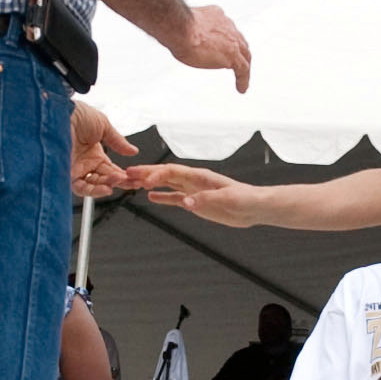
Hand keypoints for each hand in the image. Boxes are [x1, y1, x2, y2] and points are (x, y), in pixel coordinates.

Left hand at [71, 102, 135, 197]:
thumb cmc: (76, 114)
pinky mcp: (67, 174)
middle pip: (105, 179)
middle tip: (132, 182)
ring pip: (94, 185)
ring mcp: (76, 169)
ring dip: (109, 185)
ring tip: (120, 181)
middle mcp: (85, 163)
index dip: (123, 175)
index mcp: (94, 153)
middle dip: (120, 182)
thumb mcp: (103, 125)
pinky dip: (94, 190)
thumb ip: (118, 141)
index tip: (134, 177)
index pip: (111, 169)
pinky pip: (81, 188)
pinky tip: (107, 188)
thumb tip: (132, 151)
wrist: (59, 113)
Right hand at [121, 162, 262, 226]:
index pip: (172, 172)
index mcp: (199, 176)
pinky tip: (151, 197)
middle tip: (125, 174)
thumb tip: (186, 202)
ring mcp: (193, 190)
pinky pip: (174, 198)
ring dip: (149, 183)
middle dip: (145, 173)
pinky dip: (162, 196)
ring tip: (131, 183)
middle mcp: (193, 181)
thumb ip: (205, 200)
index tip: (142, 181)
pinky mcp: (195, 202)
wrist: (255, 207)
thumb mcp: (226, 200)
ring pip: (166, 184)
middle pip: (164, 174)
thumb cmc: (245, 199)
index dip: (155, 174)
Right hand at [170, 5, 251, 92]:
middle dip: (240, 51)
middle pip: (239, 41)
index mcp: (216, 15)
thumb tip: (174, 35)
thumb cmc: (176, 26)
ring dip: (243, 66)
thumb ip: (187, 29)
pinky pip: (243, 69)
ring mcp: (232, 40)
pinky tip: (241, 88)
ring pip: (244, 55)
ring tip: (242, 78)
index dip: (228, 38)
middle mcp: (227, 25)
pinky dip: (243, 79)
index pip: (227, 28)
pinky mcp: (232, 54)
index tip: (224, 45)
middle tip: (239, 61)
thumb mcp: (184, 25)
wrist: (180, 28)